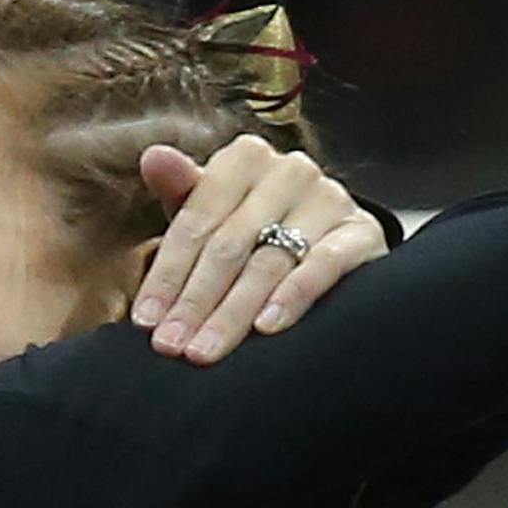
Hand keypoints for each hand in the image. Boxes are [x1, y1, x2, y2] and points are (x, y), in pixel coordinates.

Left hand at [132, 137, 388, 361]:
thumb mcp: (213, 215)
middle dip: (195, 301)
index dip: (167, 274)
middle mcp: (289, 169)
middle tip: (172, 346)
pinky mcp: (361, 232)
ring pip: (269, 260)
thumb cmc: (256, 233)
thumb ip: (182, 192)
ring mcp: (329, 198)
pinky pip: (323, 265)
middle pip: (229, 244)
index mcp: (245, 157)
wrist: (332, 245)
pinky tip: (267, 326)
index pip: (196, 221)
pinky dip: (293, 296)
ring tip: (206, 350)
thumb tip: (153, 157)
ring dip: (233, 311)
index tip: (145, 322)